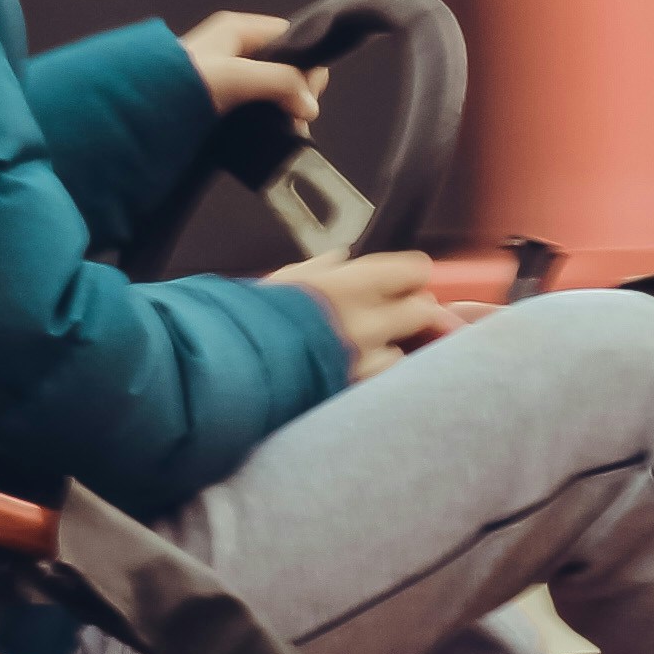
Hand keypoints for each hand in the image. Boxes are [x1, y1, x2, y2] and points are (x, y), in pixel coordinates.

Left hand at [178, 10, 324, 135]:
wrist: (134, 114)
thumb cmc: (173, 85)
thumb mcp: (234, 76)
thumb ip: (279, 83)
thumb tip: (308, 104)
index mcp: (239, 29)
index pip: (293, 37)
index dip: (305, 65)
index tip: (306, 96)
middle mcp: (234, 48)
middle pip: (286, 65)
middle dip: (295, 92)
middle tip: (293, 116)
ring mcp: (228, 76)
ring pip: (273, 89)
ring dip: (282, 110)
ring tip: (283, 129)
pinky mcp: (221, 103)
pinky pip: (256, 108)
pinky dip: (266, 121)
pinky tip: (265, 134)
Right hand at [266, 247, 473, 375]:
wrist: (230, 369)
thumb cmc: (250, 319)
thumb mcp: (284, 280)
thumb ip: (321, 268)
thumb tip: (340, 260)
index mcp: (351, 286)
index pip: (414, 271)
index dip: (409, 275)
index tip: (402, 280)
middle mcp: (367, 324)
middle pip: (423, 310)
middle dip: (412, 309)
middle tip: (393, 312)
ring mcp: (364, 364)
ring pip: (404, 352)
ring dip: (391, 349)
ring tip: (361, 349)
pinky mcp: (356, 394)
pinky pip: (381, 383)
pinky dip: (373, 378)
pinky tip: (351, 372)